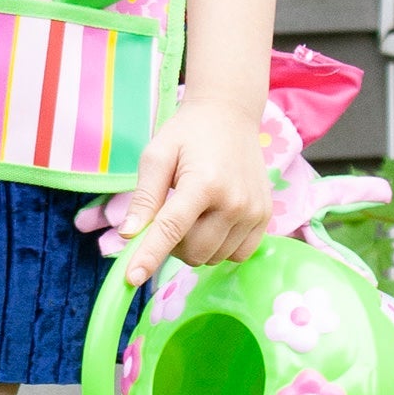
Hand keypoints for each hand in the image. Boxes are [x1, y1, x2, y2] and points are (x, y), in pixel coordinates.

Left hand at [112, 94, 271, 283]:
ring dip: (195, 246)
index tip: (132, 278)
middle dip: (173, 245)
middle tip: (170, 215)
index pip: (171, 230)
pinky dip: (219, 247)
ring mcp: (254, 211)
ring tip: (193, 212)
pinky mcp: (265, 217)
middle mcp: (234, 201)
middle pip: (193, 252)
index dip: (149, 256)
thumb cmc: (187, 135)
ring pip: (213, 257)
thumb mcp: (156, 157)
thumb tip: (128, 235)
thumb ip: (144, 198)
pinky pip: (237, 255)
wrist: (230, 116)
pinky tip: (213, 222)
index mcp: (204, 183)